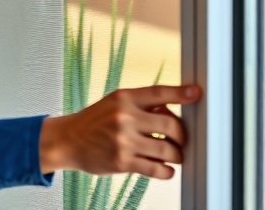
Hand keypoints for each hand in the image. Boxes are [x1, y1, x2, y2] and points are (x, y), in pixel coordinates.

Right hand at [39, 84, 200, 178]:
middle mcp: (125, 117)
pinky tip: (165, 169)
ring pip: (167, 149)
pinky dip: (166, 171)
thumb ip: (141, 105)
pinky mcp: (122, 162)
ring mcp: (124, 140)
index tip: (196, 93)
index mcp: (124, 98)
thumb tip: (172, 111)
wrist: (68, 141)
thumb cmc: (94, 121)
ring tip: (173, 155)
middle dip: (181, 135)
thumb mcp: (115, 103)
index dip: (181, 93)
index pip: (159, 93)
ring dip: (176, 155)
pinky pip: (156, 169)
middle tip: (180, 140)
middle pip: (171, 125)